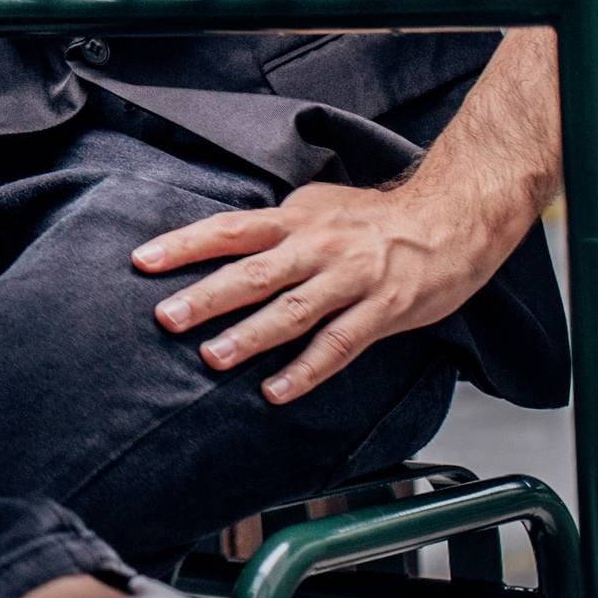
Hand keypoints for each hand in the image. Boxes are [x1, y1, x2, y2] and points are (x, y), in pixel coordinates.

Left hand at [135, 178, 526, 404]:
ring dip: (250, 336)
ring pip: (294, 311)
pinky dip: (306, 370)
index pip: (229, 229)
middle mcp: (318, 247)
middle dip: (207, 296)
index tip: (142, 260)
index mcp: (296, 220)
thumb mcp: (319, 206)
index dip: (184, 244)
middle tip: (166, 317)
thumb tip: (224, 241)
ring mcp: (352, 280)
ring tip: (212, 357)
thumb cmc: (378, 218)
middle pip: (254, 272)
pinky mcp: (384, 310)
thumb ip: (275, 227)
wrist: (454, 216)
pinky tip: (276, 391)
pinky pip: (339, 345)